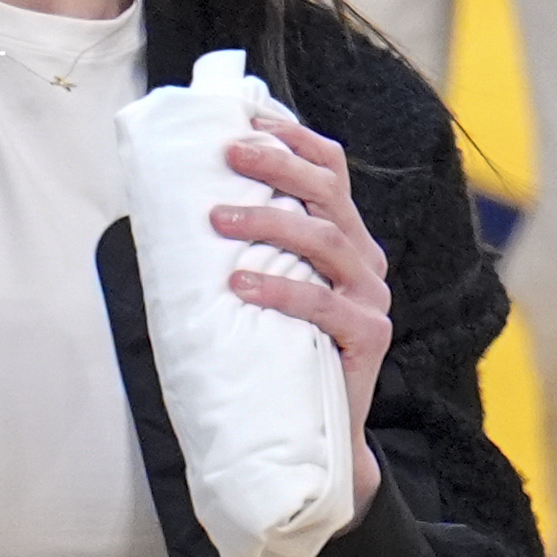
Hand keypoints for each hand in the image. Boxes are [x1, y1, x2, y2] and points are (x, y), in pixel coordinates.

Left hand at [215, 117, 393, 510]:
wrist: (321, 437)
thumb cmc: (285, 354)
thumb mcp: (271, 289)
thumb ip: (253, 250)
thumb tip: (184, 206)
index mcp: (347, 240)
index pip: (333, 170)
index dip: (296, 139)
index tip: (249, 119)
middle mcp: (365, 262)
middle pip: (328, 193)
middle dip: (277, 165)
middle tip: (228, 156)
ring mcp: (372, 299)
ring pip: (324, 239)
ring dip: (267, 221)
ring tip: (217, 220)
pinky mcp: (369, 338)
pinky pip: (323, 304)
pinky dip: (279, 288)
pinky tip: (241, 283)